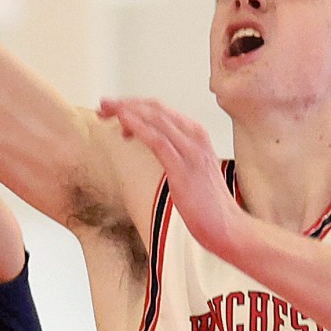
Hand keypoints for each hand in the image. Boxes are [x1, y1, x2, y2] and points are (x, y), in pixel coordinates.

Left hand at [97, 97, 246, 262]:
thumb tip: (152, 144)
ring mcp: (191, 150)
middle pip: (154, 108)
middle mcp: (195, 136)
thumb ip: (173, 152)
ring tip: (105, 111)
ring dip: (126, 111)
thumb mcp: (188, 168)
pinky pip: (157, 140)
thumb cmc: (206, 203)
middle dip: (125, 104)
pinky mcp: (183, 167)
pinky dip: (138, 126)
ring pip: (154, 118)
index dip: (134, 105)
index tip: (114, 109)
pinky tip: (122, 122)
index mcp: (196, 134)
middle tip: (103, 106)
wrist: (227, 226)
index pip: (160, 110)